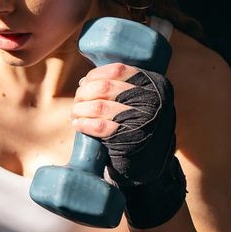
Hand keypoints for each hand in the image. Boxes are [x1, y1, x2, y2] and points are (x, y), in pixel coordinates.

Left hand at [71, 62, 175, 185]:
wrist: (151, 162)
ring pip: (98, 106)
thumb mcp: (141, 100)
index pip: (118, 70)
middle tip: (77, 100)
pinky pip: (99, 126)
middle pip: (104, 87)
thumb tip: (84, 80)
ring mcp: (143, 121)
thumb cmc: (139, 125)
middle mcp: (152, 101)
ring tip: (75, 113)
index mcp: (156, 85)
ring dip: (80, 109)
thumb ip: (122, 86)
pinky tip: (78, 124)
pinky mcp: (130, 140)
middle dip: (84, 93)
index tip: (85, 82)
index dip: (95, 75)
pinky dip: (83, 124)